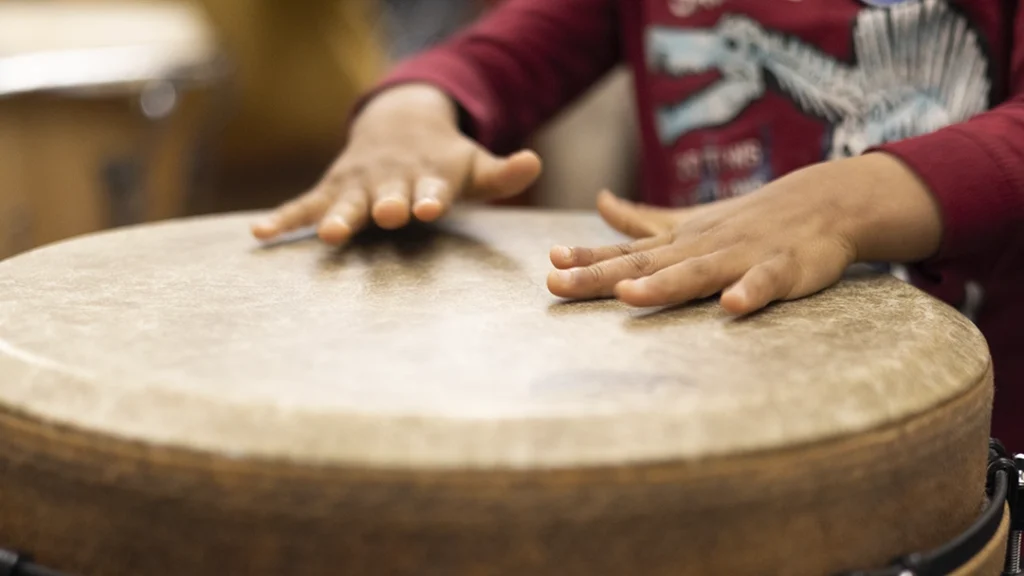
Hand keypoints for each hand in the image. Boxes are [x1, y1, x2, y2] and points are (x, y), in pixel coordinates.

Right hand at [251, 84, 541, 243]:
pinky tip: (259, 233)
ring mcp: (357, 185)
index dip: (431, 195)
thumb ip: (502, 173)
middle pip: (387, 196)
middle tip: (386, 216)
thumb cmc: (444, 159)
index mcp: (426, 175)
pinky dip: (283, 219)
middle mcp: (389, 180)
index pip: (431, 187)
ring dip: (336, 216)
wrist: (400, 123)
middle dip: (386, 206)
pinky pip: (303, 206)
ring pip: (345, 202)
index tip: (430, 205)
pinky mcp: (330, 190)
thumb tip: (535, 162)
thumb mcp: (474, 165)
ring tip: (329, 233)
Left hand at [547, 154, 942, 314]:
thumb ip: (644, 219)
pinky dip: (749, 292)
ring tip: (628, 297)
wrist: (825, 201)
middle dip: (600, 276)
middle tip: (557, 284)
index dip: (588, 259)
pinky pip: (764, 282)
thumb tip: (600, 203)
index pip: (626, 252)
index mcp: (679, 243)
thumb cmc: (750, 219)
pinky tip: (731, 306)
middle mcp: (701, 248)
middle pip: (645, 265)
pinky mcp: (782, 269)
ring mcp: (740, 256)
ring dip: (663, 285)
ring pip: (696, 273)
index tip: (551, 265)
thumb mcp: (691, 220)